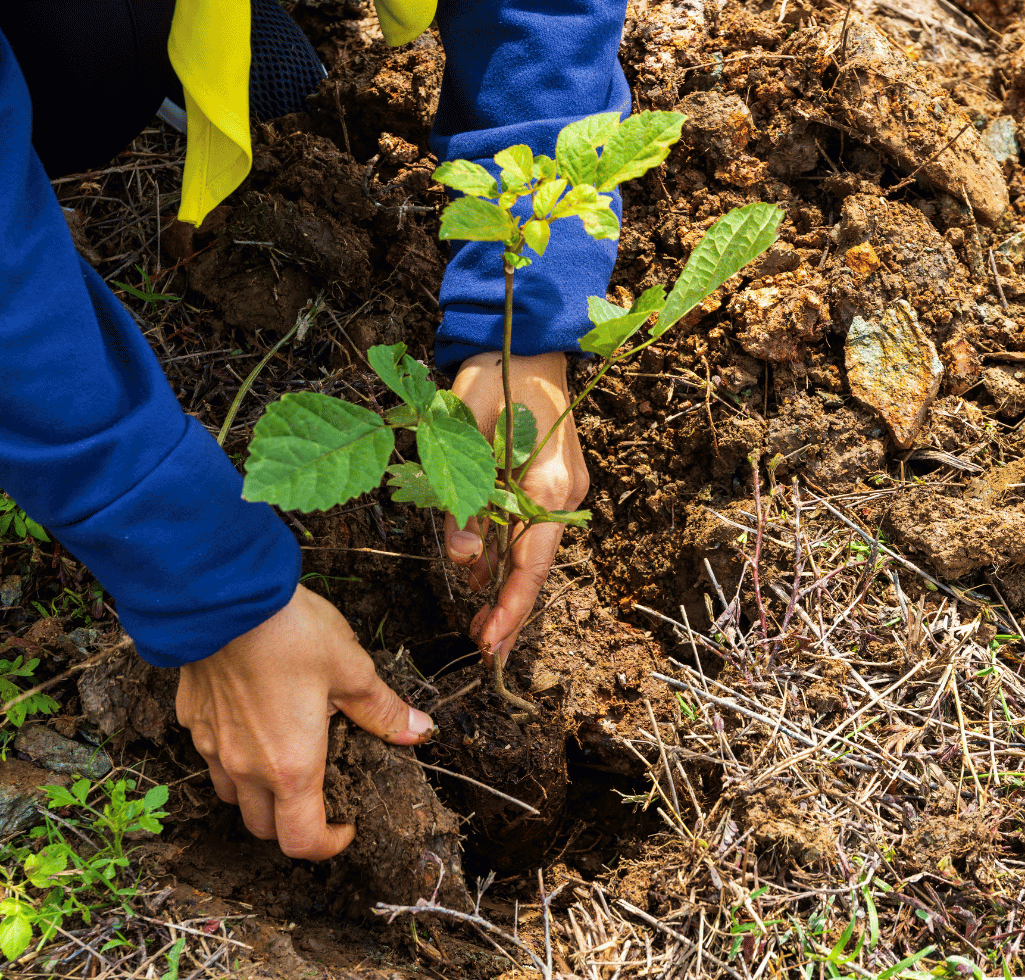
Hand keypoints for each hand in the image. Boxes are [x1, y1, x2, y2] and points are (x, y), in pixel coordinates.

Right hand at [175, 585, 433, 858]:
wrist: (222, 595)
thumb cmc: (289, 632)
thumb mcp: (351, 668)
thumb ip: (382, 709)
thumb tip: (419, 731)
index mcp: (291, 767)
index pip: (301, 841)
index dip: (327, 846)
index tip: (346, 826)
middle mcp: (245, 767)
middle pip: (263, 826)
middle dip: (293, 824)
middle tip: (320, 794)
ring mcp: (212, 744)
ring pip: (232, 794)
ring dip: (258, 793)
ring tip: (285, 758)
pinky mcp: (191, 717)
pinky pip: (211, 754)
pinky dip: (232, 754)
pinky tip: (252, 720)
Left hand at [444, 351, 589, 660]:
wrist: (526, 341)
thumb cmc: (493, 376)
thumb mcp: (464, 430)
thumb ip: (462, 496)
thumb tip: (466, 558)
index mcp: (549, 483)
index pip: (531, 562)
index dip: (510, 608)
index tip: (490, 644)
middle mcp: (563, 493)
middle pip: (536, 567)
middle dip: (511, 612)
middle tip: (485, 652)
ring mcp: (560, 489)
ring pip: (531, 552)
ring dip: (505, 587)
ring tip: (479, 625)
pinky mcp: (549, 484)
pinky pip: (527, 531)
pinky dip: (507, 558)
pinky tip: (485, 580)